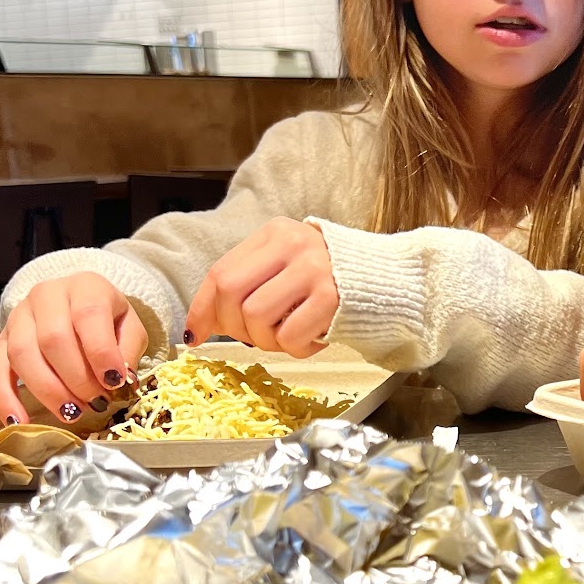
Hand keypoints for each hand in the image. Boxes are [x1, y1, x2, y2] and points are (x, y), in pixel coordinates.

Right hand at [0, 273, 148, 424]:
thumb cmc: (107, 318)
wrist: (77, 301)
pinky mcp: (2, 340)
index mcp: (85, 287)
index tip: (115, 382)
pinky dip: (5, 398)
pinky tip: (18, 421)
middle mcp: (46, 295)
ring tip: (72, 413)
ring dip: (48, 391)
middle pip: (53, 339)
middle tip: (95, 402)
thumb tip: (120, 380)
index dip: (101, 352)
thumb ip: (128, 349)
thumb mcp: (129, 326)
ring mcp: (19, 317)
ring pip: (23, 355)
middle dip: (76, 379)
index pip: (89, 316)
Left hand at [185, 217, 338, 356]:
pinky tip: (311, 339)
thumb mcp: (284, 269)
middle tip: (253, 338)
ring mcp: (313, 269)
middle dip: (233, 327)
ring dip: (265, 341)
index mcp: (274, 234)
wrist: (388, 281)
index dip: (203, 309)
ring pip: (257, 318)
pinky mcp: (332, 297)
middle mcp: (292, 244)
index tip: (196, 335)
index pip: (220, 272)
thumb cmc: (329, 280)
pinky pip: (290, 336)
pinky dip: (295, 349)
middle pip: (231, 293)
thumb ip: (246, 287)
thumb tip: (197, 329)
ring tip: (286, 337)